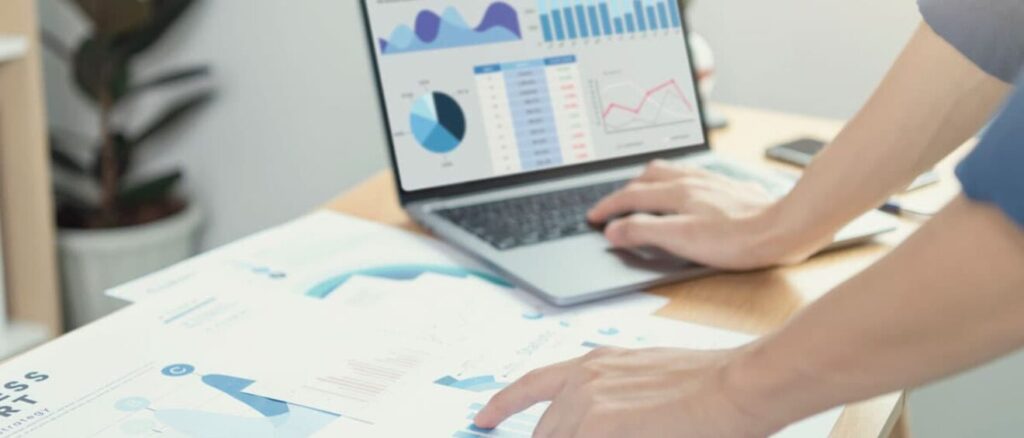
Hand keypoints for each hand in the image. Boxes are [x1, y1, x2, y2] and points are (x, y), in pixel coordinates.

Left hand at [474, 347, 777, 437]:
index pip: (531, 384)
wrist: (738, 384)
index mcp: (593, 363)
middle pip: (544, 432)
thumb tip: (599, 424)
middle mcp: (583, 379)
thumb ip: (616, 403)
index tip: (482, 419)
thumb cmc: (708, 384)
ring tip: (630, 434)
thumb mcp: (648, 382)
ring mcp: (589, 404)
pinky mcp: (601, 427)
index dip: (501, 405)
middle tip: (603, 435)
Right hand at [588, 160, 821, 269]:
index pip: (631, 196)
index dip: (608, 207)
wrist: (784, 228)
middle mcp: (691, 181)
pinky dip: (673, 182)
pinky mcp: (727, 188)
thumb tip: (614, 229)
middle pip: (648, 176)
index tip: (594, 217)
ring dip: (648, 181)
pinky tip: (683, 192)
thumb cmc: (737, 239)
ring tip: (642, 192)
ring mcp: (710, 182)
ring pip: (670, 172)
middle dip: (626, 189)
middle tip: (614, 204)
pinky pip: (690, 175)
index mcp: (676, 192)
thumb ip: (644, 232)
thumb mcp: (682, 240)